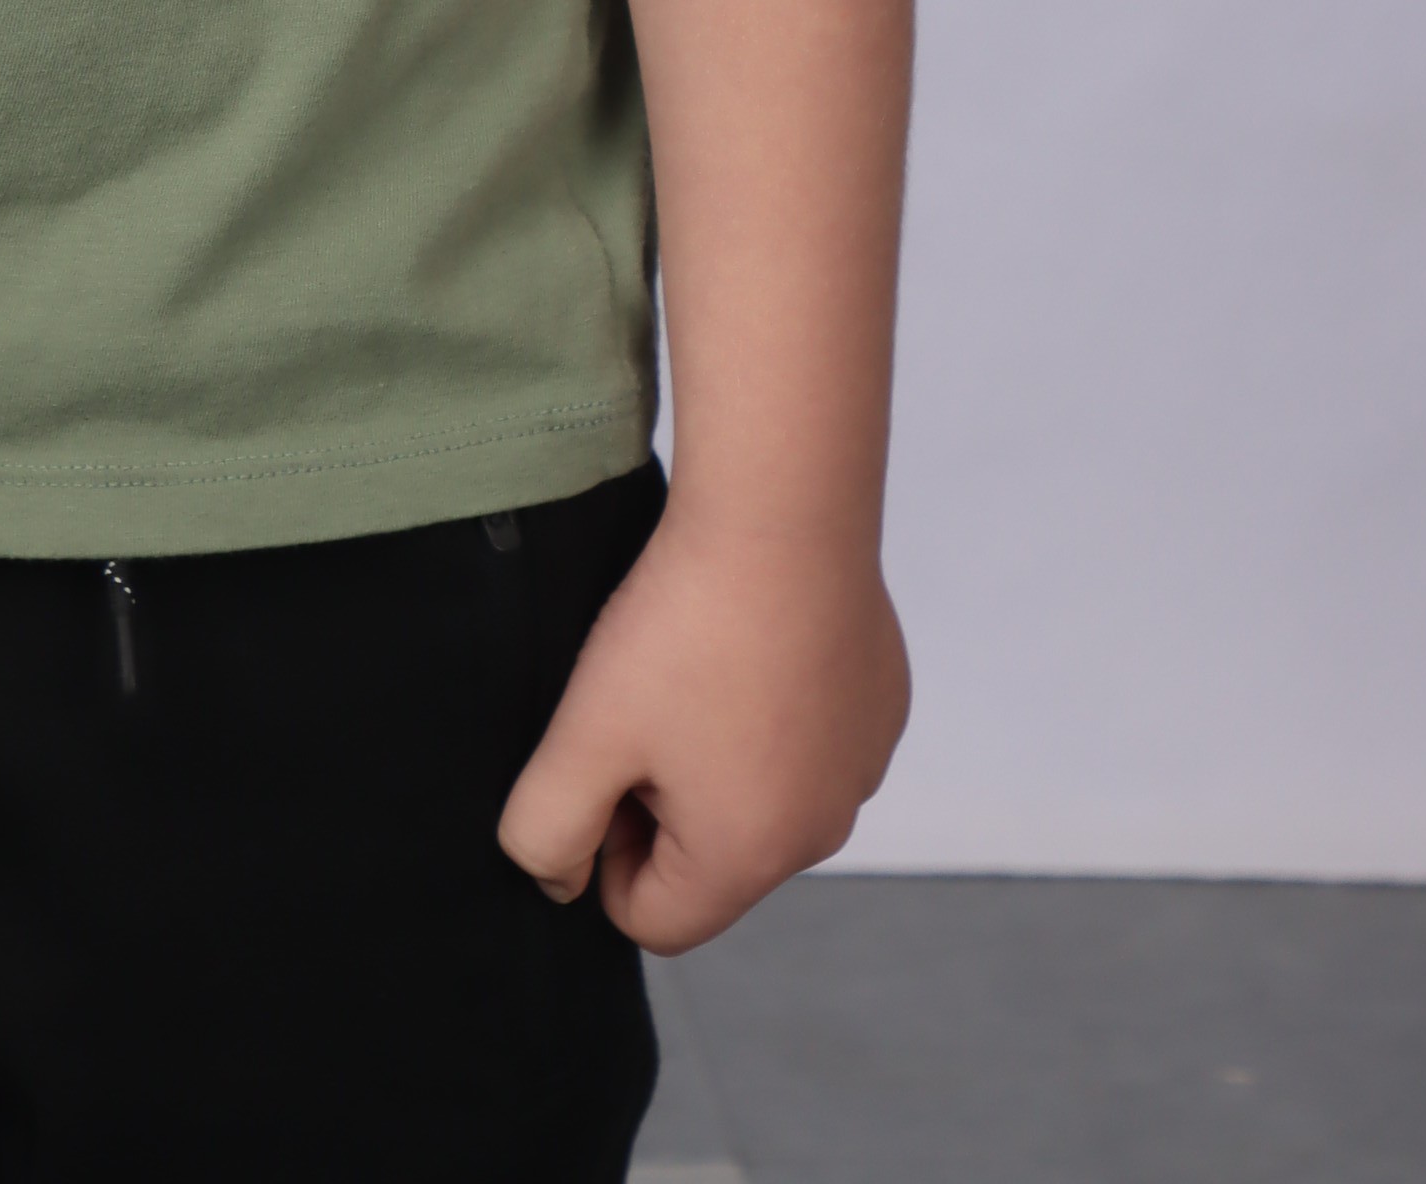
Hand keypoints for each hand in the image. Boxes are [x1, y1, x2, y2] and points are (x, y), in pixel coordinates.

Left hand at [496, 503, 908, 952]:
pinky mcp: (880, 705)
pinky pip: (806, 738)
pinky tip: (749, 636)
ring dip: (714, 750)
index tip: (604, 756)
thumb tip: (556, 878)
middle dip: (662, 798)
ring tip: (695, 659)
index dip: (604, 847)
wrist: (782, 509)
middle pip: (710, 859)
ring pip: (759, 794)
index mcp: (750, 856)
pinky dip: (768, 706)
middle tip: (642, 701)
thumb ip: (546, 831)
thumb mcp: (584, 735)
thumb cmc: (684, 625)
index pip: (652, 917)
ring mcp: (861, 766)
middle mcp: (822, 830)